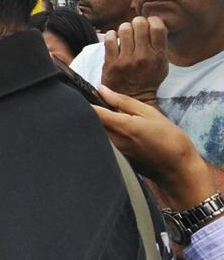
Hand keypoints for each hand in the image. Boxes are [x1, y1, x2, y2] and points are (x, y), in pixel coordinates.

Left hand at [93, 86, 216, 209]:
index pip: (92, 111)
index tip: (83, 94)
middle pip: (88, 123)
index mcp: (122, 126)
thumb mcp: (149, 113)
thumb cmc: (168, 138)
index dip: (83, 101)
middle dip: (87, 112)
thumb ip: (122, 101)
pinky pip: (100, 142)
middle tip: (95, 104)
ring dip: (94, 123)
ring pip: (93, 133)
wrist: (177, 169)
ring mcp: (112, 152)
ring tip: (106, 117)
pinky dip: (100, 134)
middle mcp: (112, 141)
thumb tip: (101, 90)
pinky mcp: (113, 159)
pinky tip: (111, 131)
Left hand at [101, 16, 167, 105]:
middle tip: (135, 27)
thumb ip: (160, 46)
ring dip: (124, 28)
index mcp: (159, 56)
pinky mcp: (111, 64)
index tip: (149, 23)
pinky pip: (109, 39)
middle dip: (137, 22)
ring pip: (124, 29)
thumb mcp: (162, 64)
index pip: (158, 27)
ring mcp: (126, 61)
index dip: (152, 20)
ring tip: (125, 33)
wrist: (132, 98)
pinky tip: (114, 39)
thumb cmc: (148, 79)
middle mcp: (144, 57)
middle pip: (140, 25)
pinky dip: (111, 35)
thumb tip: (154, 23)